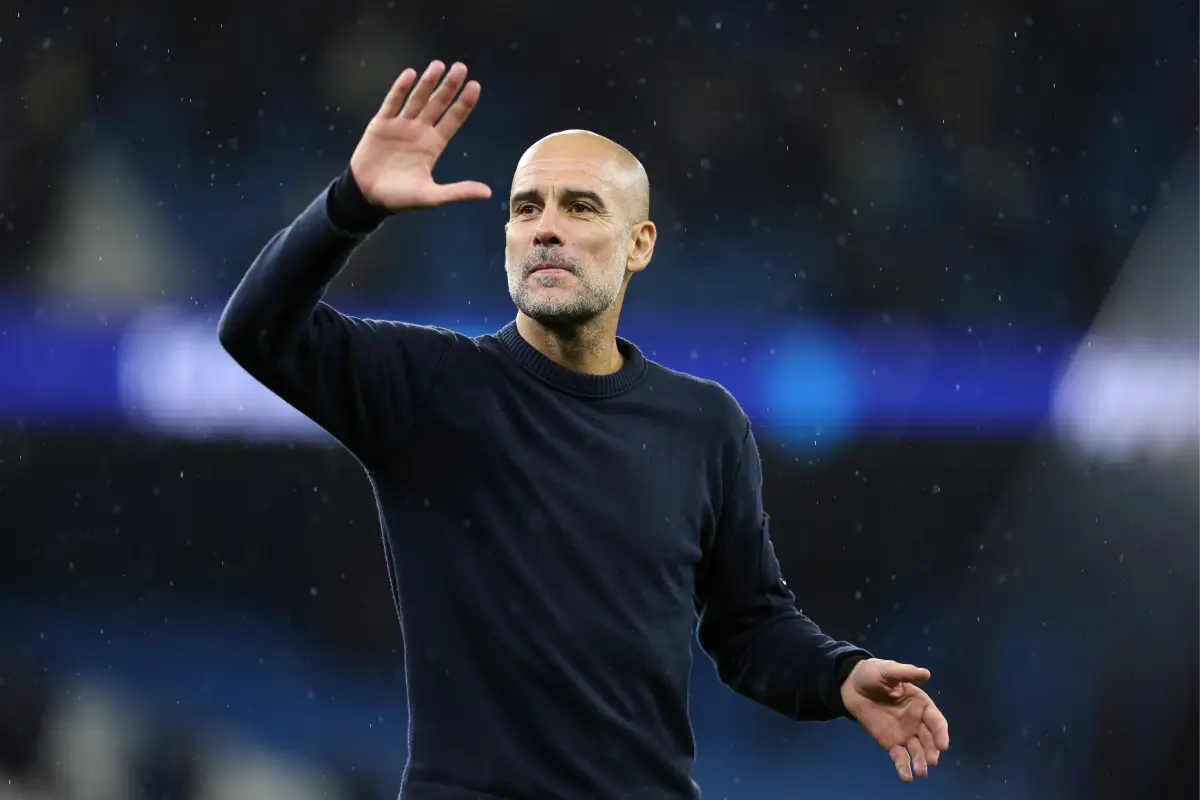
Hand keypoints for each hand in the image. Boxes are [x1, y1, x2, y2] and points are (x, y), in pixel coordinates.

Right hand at [350, 60, 491, 210]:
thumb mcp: (432, 196)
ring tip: (438, 65)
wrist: (368, 196)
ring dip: (427, 82)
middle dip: (449, 86)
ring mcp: (400, 125)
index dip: (464, 103)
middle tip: (461, 67)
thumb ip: (458, 192)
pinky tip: (410, 74)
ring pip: (417, 99)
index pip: (453, 119)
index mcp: (433, 145)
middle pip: (437, 104)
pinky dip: (400, 89)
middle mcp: (419, 131)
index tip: (475, 85)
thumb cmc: (401, 197)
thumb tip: (488, 193)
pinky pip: (392, 102)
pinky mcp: (381, 124)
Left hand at [840, 658, 949, 781]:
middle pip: (929, 739)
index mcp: (921, 705)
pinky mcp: (890, 743)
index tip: (942, 745)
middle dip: (932, 750)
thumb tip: (926, 673)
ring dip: (921, 761)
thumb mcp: (889, 670)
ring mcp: (905, 734)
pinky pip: (900, 756)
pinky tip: (906, 777)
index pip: (936, 721)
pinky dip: (903, 767)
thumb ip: (906, 673)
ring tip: (921, 772)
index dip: (941, 733)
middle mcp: (917, 722)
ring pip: (917, 750)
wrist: (852, 685)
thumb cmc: (874, 674)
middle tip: (932, 760)